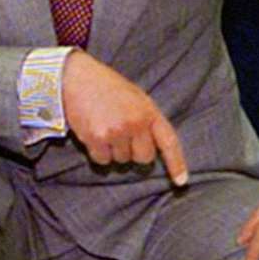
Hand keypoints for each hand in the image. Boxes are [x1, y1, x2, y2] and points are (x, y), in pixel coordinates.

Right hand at [63, 50, 188, 184]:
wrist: (77, 77)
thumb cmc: (109, 88)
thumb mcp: (138, 99)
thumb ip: (148, 121)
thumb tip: (154, 148)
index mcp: (150, 112)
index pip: (169, 143)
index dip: (176, 164)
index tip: (181, 181)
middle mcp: (136, 123)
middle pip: (144, 158)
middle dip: (135, 152)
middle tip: (123, 135)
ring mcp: (117, 132)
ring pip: (122, 160)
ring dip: (114, 151)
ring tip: (106, 128)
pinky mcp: (96, 138)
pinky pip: (103, 160)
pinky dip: (99, 153)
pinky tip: (94, 134)